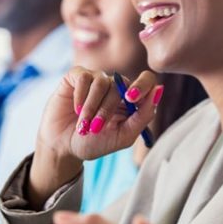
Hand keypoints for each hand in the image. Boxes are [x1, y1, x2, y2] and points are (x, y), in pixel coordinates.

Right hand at [28, 67, 160, 207]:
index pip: (147, 80)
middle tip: (95, 128)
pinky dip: (80, 97)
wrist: (63, 147)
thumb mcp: (122, 136)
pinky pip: (84, 77)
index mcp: (131, 99)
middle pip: (121, 85)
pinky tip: (76, 110)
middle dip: (107, 110)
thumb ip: (143, 116)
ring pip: (101, 83)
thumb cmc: (94, 143)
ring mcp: (96, 79)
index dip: (143, 85)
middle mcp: (115, 85)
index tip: (131, 99)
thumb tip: (159, 90)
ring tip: (83, 126)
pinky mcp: (76, 75)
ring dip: (91, 108)